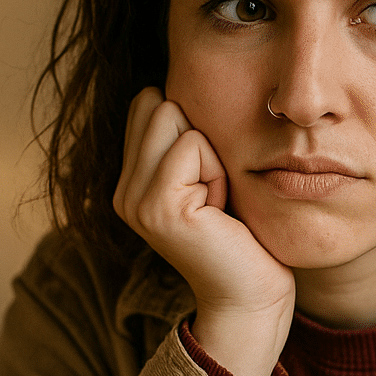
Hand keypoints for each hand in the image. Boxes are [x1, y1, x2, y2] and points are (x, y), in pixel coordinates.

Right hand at [114, 88, 295, 375]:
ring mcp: (134, 200)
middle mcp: (123, 191)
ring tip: (217, 202)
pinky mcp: (157, 206)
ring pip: (173, 117)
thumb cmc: (245, 236)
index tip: (209, 181)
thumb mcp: (209, 175)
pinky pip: (191, 144)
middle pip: (158, 102)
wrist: (252, 296)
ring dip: (211, 155)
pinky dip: (217, 172)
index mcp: (131, 182)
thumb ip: (185, 137)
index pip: (149, 102)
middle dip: (201, 139)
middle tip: (216, 194)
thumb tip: (182, 78)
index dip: (193, 130)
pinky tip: (219, 211)